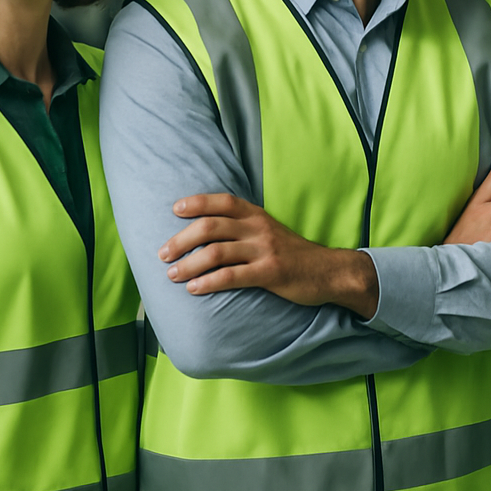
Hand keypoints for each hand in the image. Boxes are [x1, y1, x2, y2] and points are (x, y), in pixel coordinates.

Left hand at [159, 194, 378, 317]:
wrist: (328, 272)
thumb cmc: (293, 254)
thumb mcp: (270, 232)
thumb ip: (244, 228)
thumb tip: (206, 231)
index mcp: (258, 216)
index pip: (223, 201)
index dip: (198, 202)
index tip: (175, 209)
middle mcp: (259, 228)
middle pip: (211, 226)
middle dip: (182, 239)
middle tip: (162, 254)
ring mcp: (265, 250)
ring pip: (216, 252)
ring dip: (188, 264)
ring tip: (172, 274)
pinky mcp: (270, 273)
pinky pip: (231, 276)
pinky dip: (208, 282)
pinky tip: (194, 289)